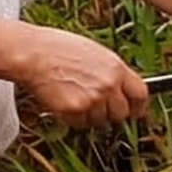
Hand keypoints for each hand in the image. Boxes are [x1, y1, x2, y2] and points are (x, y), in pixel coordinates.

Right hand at [17, 26, 148, 129]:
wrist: (31, 53)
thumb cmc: (56, 48)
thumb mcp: (93, 52)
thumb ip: (111, 71)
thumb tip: (122, 89)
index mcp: (116, 68)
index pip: (140, 94)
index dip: (138, 106)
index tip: (134, 111)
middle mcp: (108, 85)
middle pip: (121, 113)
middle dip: (110, 113)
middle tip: (95, 105)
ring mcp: (92, 100)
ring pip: (100, 121)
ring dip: (89, 115)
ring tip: (73, 97)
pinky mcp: (74, 111)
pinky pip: (80, 124)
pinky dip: (72, 118)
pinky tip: (62, 100)